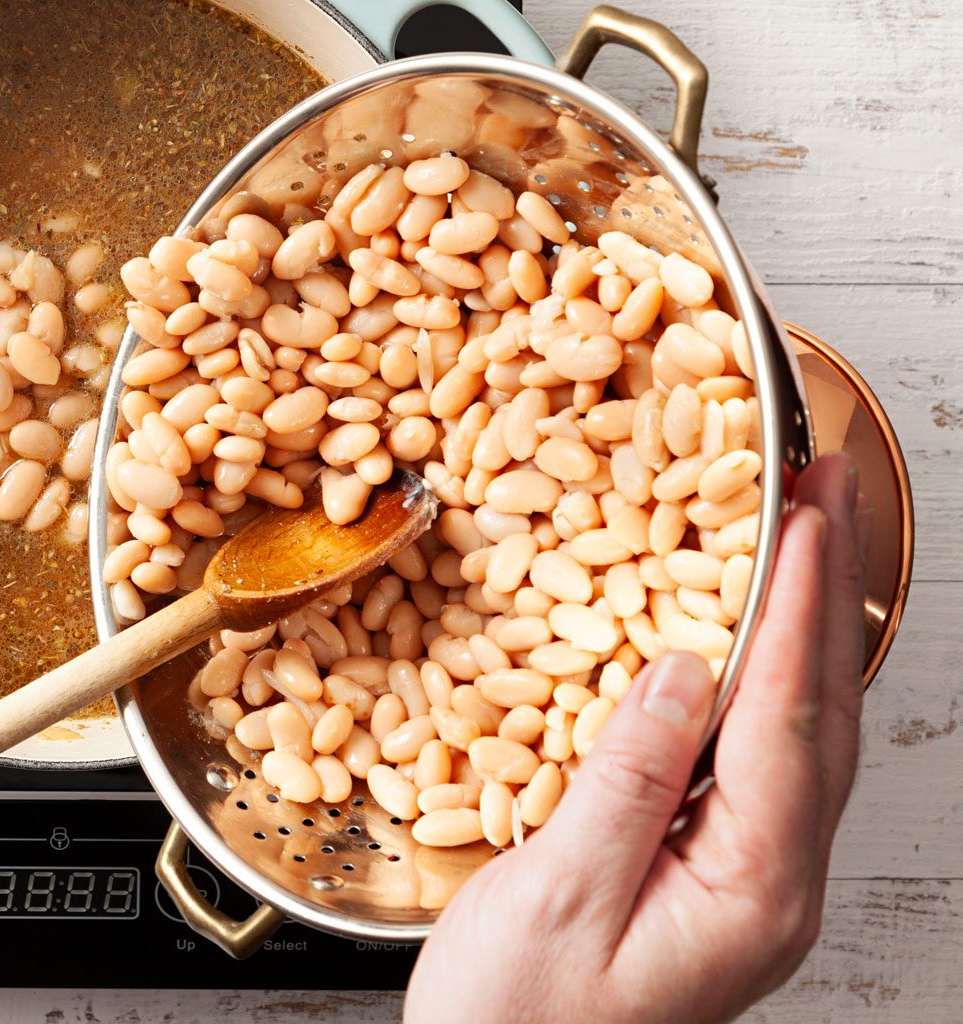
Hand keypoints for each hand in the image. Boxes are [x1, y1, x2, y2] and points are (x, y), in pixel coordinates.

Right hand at [405, 454, 867, 1023]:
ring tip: (806, 537)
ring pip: (803, 732)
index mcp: (749, 889)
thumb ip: (623, 781)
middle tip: (831, 489)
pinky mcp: (714, 878)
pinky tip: (747, 642)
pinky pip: (763, 758)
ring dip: (807, 626)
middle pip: (822, 713)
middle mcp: (771, 885)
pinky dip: (768, 679)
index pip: (786, 717)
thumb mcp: (556, 899)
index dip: (794, 602)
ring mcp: (750, 884)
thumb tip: (679, 671)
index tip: (802, 511)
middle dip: (830, 590)